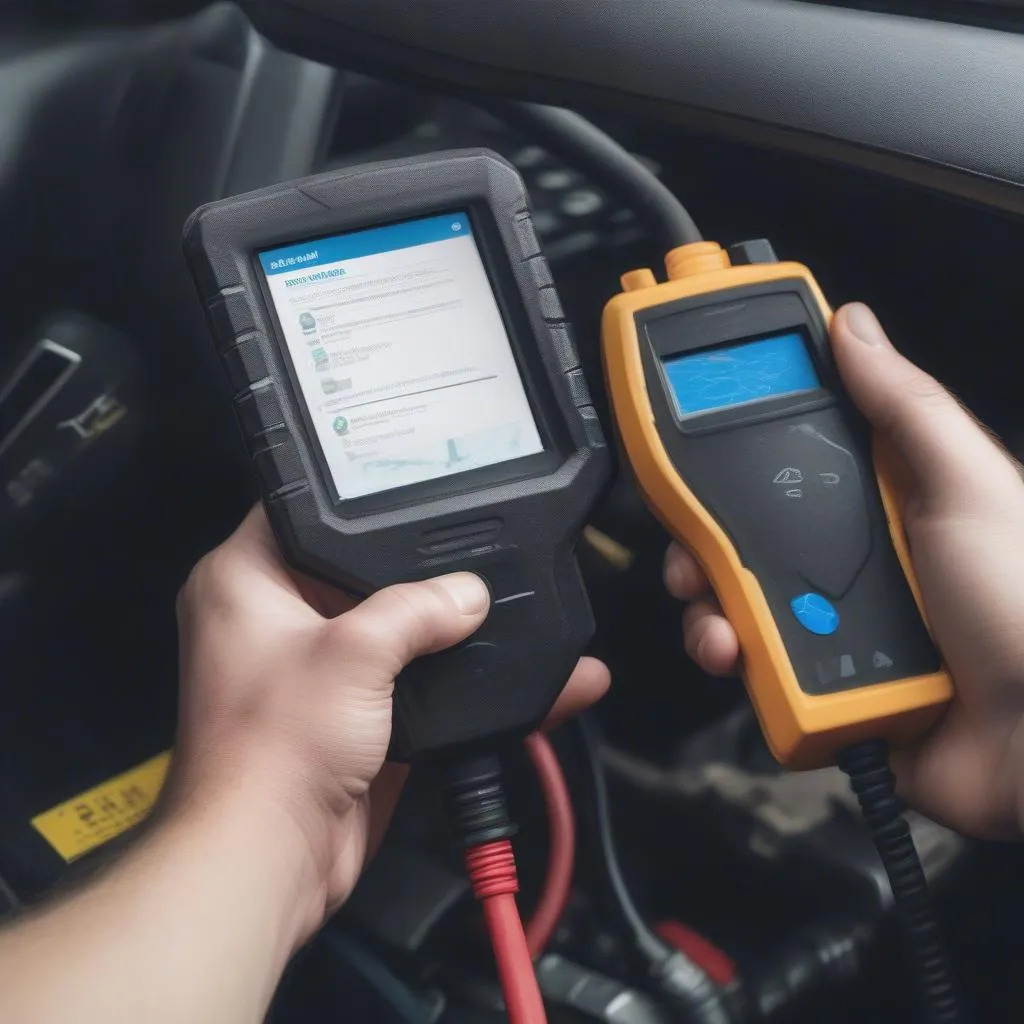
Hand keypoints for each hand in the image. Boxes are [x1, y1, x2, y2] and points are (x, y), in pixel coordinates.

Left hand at [168, 507, 608, 943]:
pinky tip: (515, 676)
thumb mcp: (353, 651)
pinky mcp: (354, 717)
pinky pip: (414, 684)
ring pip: (393, 631)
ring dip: (446, 631)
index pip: (299, 512)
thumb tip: (468, 594)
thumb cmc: (273, 750)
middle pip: (359, 571)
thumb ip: (419, 608)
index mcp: (245, 582)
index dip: (353, 498)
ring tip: (506, 607)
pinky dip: (457, 683)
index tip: (409, 487)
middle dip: (419, 569)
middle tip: (472, 549)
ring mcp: (318, 671)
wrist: (276, 860)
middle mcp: (275, 621)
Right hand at [665, 302, 1023, 838]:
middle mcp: (844, 559)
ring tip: (719, 622)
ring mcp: (824, 623)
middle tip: (690, 550)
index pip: (784, 464)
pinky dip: (729, 659)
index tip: (692, 452)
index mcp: (878, 503)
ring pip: (731, 600)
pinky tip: (736, 657)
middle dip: (700, 541)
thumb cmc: (1022, 601)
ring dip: (707, 607)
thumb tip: (852, 324)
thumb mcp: (965, 484)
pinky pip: (747, 664)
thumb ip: (904, 406)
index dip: (734, 455)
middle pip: (741, 535)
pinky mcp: (812, 685)